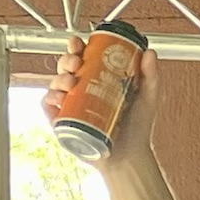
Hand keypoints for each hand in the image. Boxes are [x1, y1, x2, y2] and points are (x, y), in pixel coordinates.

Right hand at [41, 33, 158, 165]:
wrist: (131, 156)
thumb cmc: (137, 128)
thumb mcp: (146, 99)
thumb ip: (150, 76)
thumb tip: (150, 52)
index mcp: (97, 78)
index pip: (82, 56)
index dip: (77, 47)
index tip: (80, 43)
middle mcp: (81, 89)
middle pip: (66, 67)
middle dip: (67, 59)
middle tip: (77, 62)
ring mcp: (71, 105)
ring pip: (56, 83)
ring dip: (59, 78)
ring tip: (72, 82)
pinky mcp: (63, 121)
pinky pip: (49, 106)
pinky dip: (51, 99)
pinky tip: (60, 98)